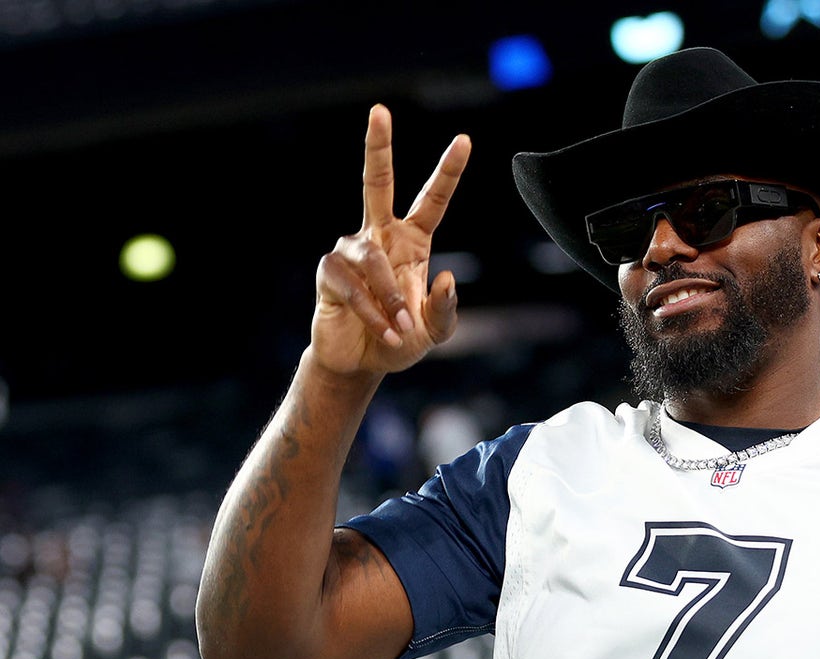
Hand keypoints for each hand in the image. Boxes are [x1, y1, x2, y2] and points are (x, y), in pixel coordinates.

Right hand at [311, 104, 470, 374]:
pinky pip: (355, 286)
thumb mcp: (435, 332)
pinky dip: (374, 313)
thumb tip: (446, 276)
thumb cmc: (401, 340)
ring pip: (375, 260)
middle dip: (377, 146)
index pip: (433, 200)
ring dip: (392, 298)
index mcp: (413, 240)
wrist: (361, 363)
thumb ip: (445, 310)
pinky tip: (384, 331)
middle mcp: (380, 236)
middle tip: (379, 110)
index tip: (465, 140)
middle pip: (377, 181)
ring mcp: (352, 250)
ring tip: (400, 327)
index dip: (448, 171)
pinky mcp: (330, 272)